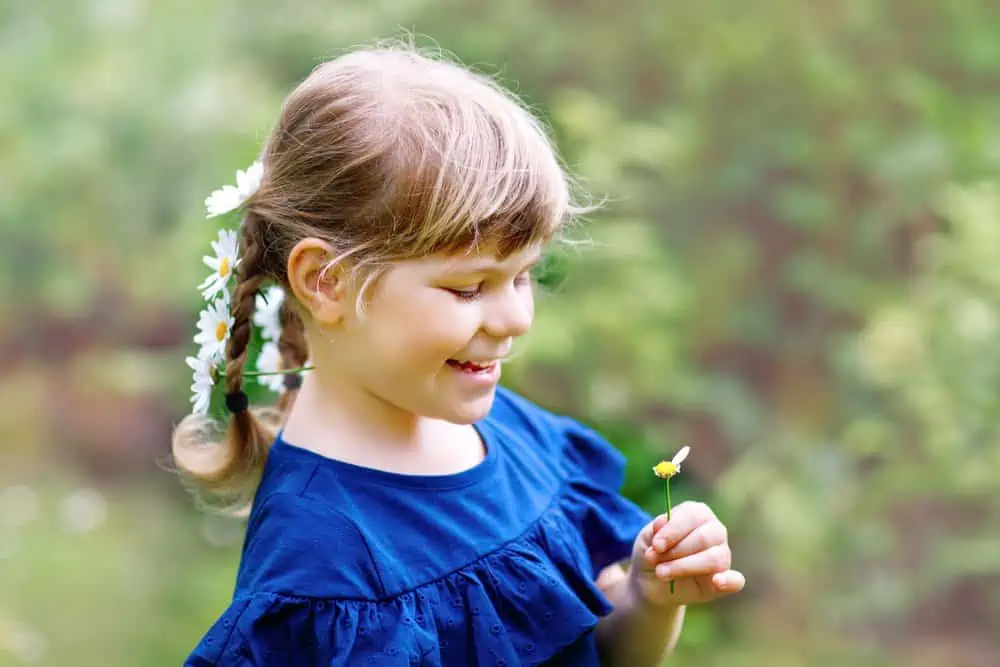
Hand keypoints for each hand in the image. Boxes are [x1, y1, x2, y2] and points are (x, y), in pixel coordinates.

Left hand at [629, 501, 744, 607]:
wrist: (650, 581)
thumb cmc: (653, 552)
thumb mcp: (647, 538)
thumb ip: (655, 530)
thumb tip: (661, 523)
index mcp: (697, 514)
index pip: (693, 515)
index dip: (673, 530)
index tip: (655, 545)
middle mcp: (715, 531)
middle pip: (704, 538)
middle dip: (675, 551)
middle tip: (654, 560)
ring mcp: (722, 556)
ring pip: (714, 559)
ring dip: (684, 567)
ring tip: (662, 573)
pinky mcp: (723, 581)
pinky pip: (736, 580)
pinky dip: (729, 581)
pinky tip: (717, 582)